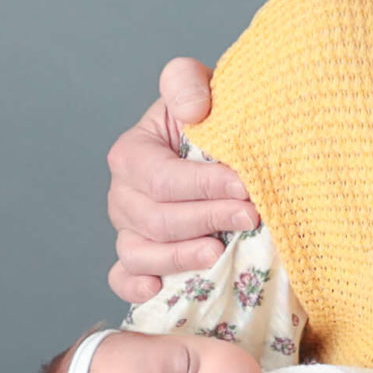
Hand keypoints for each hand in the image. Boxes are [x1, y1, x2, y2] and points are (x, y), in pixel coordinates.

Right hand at [106, 58, 259, 302]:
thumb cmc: (212, 119)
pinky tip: (159, 289)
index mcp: (133, 153)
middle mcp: (124, 194)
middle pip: (156, 218)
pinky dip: (136, 287)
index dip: (202, 185)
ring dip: (180, 256)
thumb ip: (186, 83)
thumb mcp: (201, 86)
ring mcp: (128, 229)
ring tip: (218, 253)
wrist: (225, 149)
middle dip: (207, 218)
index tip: (244, 186)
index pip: (162, 177)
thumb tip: (193, 110)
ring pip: (139, 253)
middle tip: (251, 217)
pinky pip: (122, 279)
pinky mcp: (137, 258)